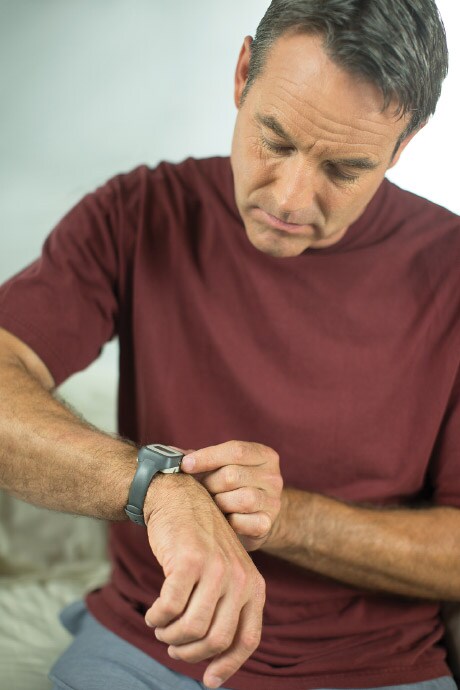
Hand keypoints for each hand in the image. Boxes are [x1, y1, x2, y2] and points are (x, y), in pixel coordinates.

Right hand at [143, 473, 265, 689]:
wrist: (179, 498)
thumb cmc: (198, 542)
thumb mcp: (225, 572)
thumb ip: (228, 607)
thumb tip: (216, 661)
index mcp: (254, 585)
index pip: (248, 640)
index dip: (228, 666)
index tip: (208, 680)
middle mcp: (240, 578)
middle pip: (216, 640)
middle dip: (189, 651)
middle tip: (173, 645)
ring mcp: (216, 569)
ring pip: (191, 628)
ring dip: (170, 635)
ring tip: (161, 626)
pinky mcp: (189, 561)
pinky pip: (170, 608)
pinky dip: (157, 618)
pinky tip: (153, 612)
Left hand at [180, 440, 282, 551]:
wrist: (255, 516)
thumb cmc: (232, 487)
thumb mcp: (220, 467)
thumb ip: (198, 458)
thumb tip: (168, 453)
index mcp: (264, 455)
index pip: (236, 450)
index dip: (207, 457)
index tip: (185, 465)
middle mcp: (273, 476)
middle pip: (233, 475)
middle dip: (209, 484)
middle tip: (200, 491)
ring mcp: (273, 501)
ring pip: (241, 498)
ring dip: (218, 503)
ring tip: (212, 505)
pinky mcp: (267, 523)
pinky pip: (242, 521)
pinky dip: (228, 521)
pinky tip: (223, 520)